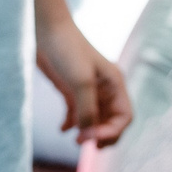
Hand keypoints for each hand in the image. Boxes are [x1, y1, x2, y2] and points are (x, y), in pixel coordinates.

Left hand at [38, 15, 132, 145]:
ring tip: (75, 140)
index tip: (91, 137)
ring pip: (95, 120)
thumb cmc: (67, 49)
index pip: (124, 117)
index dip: (112, 132)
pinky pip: (77, 114)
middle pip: (112, 121)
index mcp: (115, 83)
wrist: (46, 29)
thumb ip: (87, 109)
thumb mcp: (80, 81)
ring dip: (87, 132)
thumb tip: (88, 134)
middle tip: (83, 142)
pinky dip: (72, 124)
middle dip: (101, 135)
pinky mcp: (72, 90)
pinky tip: (62, 129)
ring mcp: (89, 90)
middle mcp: (105, 89)